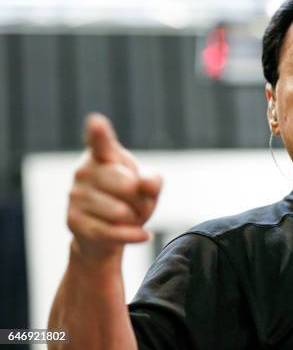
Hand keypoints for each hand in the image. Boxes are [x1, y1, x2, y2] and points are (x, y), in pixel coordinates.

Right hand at [67, 113, 162, 262]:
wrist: (108, 234)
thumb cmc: (130, 200)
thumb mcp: (148, 187)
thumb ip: (152, 180)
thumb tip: (146, 184)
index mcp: (102, 155)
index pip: (101, 142)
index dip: (99, 132)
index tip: (96, 122)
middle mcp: (84, 171)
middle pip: (127, 185)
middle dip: (143, 200)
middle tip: (139, 204)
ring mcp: (76, 196)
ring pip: (121, 212)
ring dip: (136, 219)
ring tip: (129, 217)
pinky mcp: (74, 221)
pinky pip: (113, 232)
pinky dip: (133, 236)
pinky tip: (142, 235)